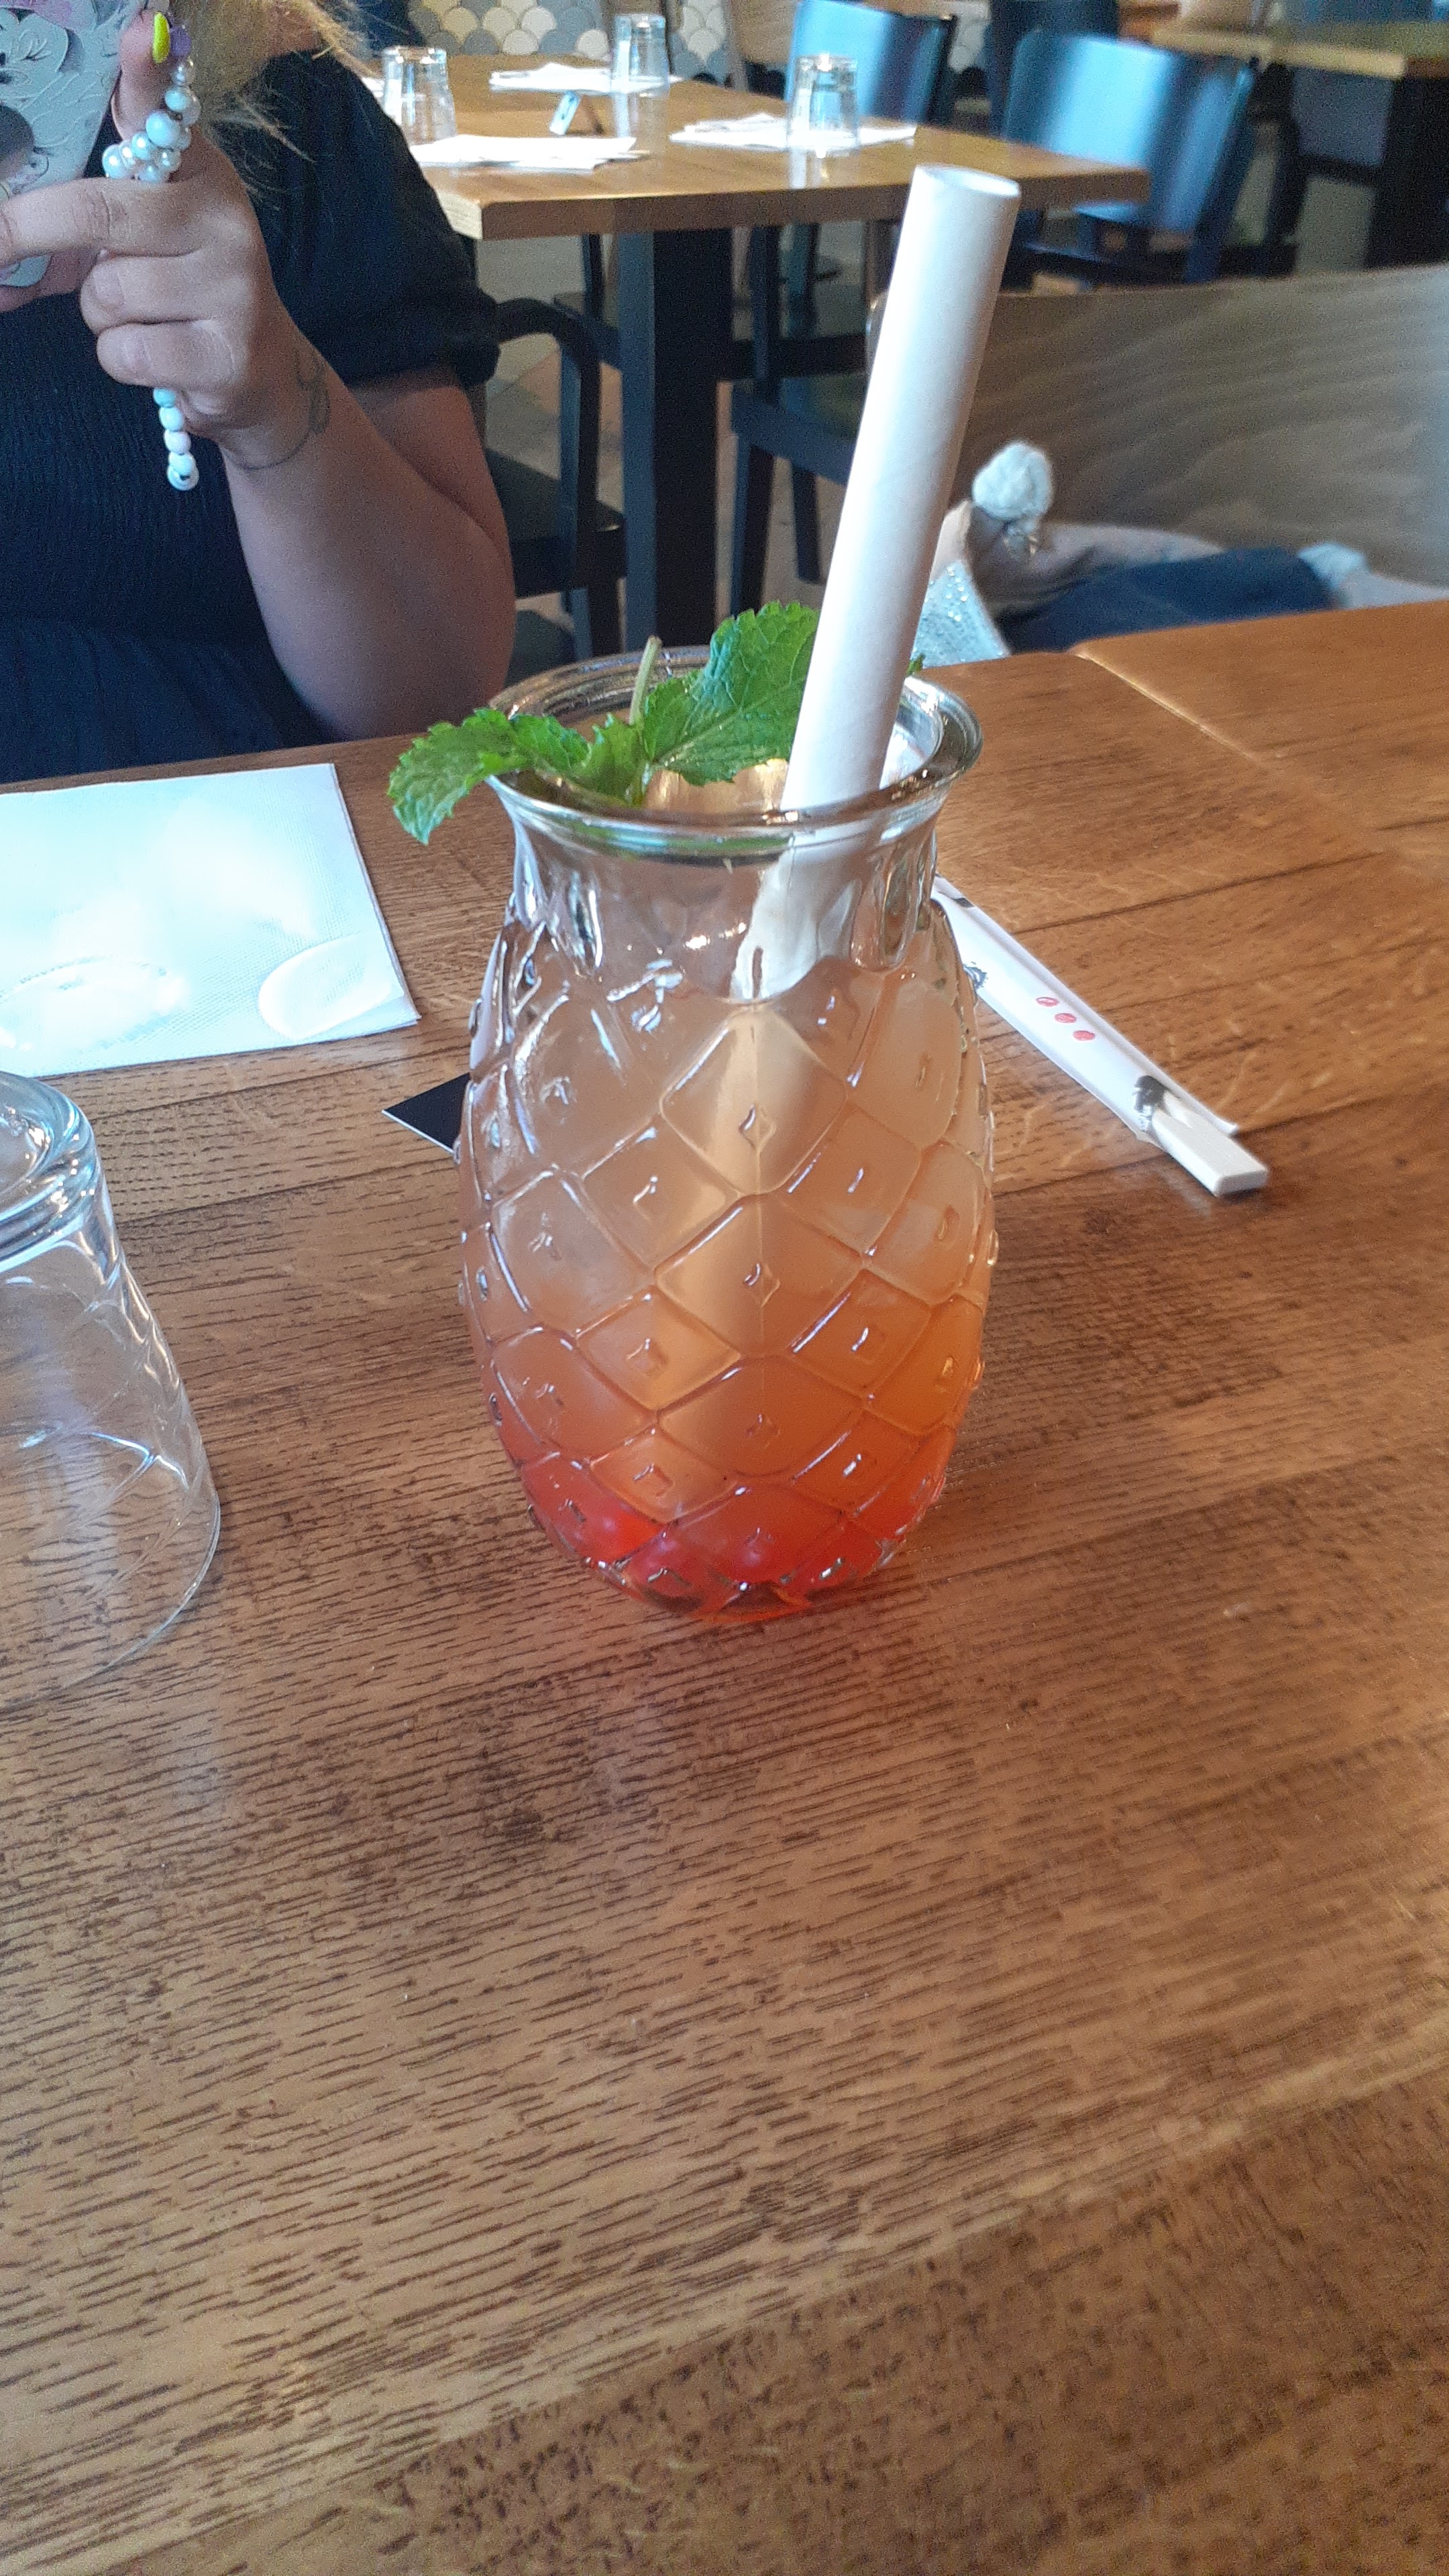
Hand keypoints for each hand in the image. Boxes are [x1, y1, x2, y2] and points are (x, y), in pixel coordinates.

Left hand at [0, 11, 327, 469]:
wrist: (262, 376)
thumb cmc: (180, 295)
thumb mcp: (139, 241)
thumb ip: (75, 222)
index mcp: (199, 175)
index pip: (164, 110)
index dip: (144, 70)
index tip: (138, 28)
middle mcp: (225, 219)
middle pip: (98, 211)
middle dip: (30, 231)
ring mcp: (234, 287)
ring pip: (107, 293)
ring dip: (97, 314)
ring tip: (137, 316)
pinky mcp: (228, 355)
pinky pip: (128, 350)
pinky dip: (121, 357)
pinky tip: (156, 356)